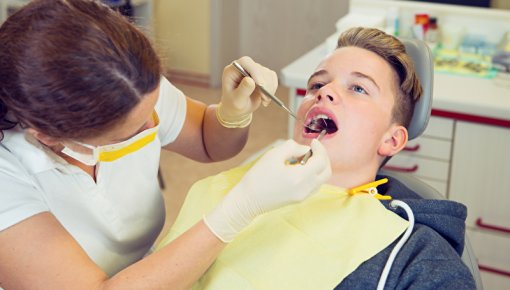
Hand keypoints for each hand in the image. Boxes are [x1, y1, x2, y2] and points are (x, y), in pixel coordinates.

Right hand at [204, 139, 331, 241]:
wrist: (247, 200)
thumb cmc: (258, 177)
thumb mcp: (273, 155)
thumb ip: (292, 147)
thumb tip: (304, 149)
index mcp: (300, 177)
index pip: (321, 161)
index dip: (320, 149)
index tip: (313, 142)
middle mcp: (306, 189)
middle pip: (326, 172)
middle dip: (323, 158)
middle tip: (313, 149)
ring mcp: (304, 196)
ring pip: (322, 179)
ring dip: (318, 166)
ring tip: (302, 159)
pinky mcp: (299, 199)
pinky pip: (314, 185)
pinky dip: (313, 174)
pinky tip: (299, 169)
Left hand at [216, 56, 277, 127]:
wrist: (238, 109)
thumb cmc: (234, 104)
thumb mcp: (237, 101)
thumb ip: (243, 90)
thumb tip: (250, 80)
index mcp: (232, 70)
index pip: (245, 62)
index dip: (254, 71)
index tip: (260, 84)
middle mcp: (244, 67)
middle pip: (258, 68)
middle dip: (264, 83)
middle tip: (265, 98)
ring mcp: (254, 70)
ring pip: (268, 73)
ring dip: (269, 88)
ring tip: (264, 101)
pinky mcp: (263, 75)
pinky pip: (272, 78)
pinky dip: (272, 89)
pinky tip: (266, 99)